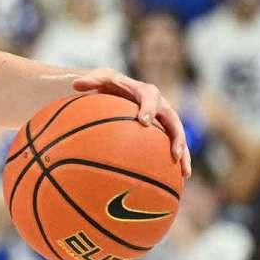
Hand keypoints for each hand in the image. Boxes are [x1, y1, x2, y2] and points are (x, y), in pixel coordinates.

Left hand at [72, 68, 191, 177]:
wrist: (121, 87)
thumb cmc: (110, 84)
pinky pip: (172, 145)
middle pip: (173, 121)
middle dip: (176, 137)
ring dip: (183, 154)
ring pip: (178, 137)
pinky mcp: (164, 131)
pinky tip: (176, 180)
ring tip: (184, 173)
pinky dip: (177, 161)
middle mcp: (160, 105)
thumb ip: (90, 80)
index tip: (143, 122)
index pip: (150, 98)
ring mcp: (164, 119)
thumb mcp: (100, 79)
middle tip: (174, 153)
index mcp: (146, 91)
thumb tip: (75, 84)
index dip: (148, 109)